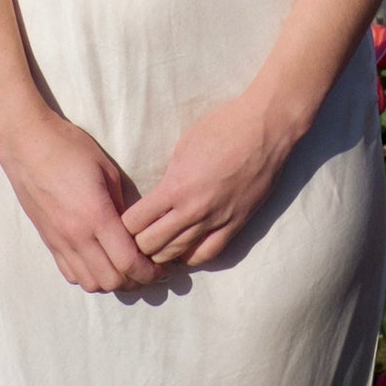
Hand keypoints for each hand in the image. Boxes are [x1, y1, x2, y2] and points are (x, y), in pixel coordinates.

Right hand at [0, 107, 167, 293]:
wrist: (26, 142)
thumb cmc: (70, 148)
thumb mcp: (107, 171)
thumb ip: (122, 205)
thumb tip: (133, 231)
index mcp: (96, 215)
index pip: (128, 263)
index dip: (149, 272)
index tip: (160, 268)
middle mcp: (76, 235)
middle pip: (111, 281)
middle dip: (134, 280)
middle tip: (145, 268)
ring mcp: (59, 240)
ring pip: (90, 283)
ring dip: (110, 281)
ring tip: (121, 267)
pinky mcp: (47, 240)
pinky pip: (69, 273)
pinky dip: (87, 275)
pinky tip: (96, 261)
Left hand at [120, 95, 302, 268]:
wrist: (263, 129)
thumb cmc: (221, 128)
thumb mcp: (183, 146)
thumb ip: (169, 176)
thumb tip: (158, 194)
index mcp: (176, 187)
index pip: (137, 222)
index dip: (124, 225)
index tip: (121, 221)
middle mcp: (194, 210)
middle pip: (153, 245)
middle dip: (138, 244)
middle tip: (133, 239)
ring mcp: (217, 221)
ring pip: (178, 254)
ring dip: (161, 254)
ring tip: (152, 250)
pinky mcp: (236, 225)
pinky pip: (208, 254)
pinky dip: (190, 257)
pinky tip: (182, 254)